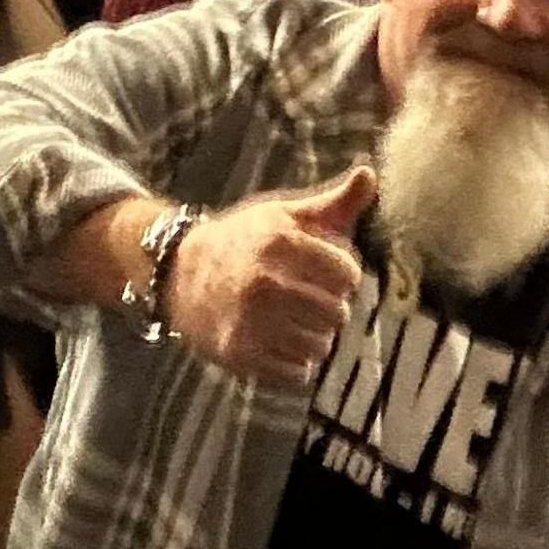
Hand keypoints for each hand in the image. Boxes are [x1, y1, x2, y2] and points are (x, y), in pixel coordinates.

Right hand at [162, 171, 373, 386]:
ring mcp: (249, 321)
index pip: (347, 274)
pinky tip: (280, 344)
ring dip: (313, 339)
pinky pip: (296, 374)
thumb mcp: (285, 216)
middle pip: (337, 314)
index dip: (343, 276)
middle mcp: (264, 282)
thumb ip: (334, 202)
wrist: (178, 273)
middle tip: (306, 301)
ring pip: (320, 347)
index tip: (325, 274)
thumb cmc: (244, 241)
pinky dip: (295, 365)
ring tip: (293, 324)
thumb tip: (370, 173)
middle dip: (328, 309)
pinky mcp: (238, 354)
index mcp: (280, 242)